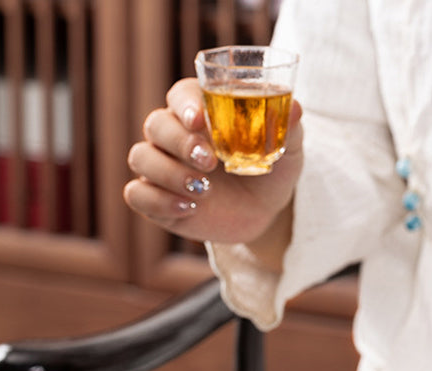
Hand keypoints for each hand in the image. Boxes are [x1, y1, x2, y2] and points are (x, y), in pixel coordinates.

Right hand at [124, 78, 302, 245]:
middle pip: (156, 124)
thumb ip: (288, 128)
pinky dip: (158, 201)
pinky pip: (137, 194)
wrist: (264, 213)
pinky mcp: (156, 199)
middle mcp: (174, 135)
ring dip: (168, 173)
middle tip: (210, 162)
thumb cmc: (271, 169)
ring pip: (141, 157)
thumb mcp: (288, 149)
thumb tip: (295, 109)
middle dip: (180, 142)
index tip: (200, 120)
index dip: (185, 104)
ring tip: (204, 190)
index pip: (180, 95)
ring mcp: (161, 167)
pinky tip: (188, 208)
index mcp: (200, 111)